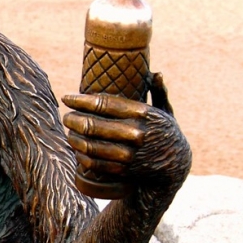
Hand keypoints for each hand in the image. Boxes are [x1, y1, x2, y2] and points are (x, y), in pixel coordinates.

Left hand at [61, 74, 190, 198]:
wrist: (175, 165)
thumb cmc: (165, 132)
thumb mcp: (165, 110)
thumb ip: (159, 91)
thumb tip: (156, 73)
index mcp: (142, 113)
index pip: (102, 103)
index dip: (80, 101)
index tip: (67, 98)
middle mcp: (135, 132)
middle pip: (92, 124)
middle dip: (73, 119)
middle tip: (66, 116)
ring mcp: (129, 153)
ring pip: (90, 145)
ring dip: (74, 137)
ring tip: (69, 131)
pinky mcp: (123, 170)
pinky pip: (94, 163)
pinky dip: (81, 155)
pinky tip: (77, 148)